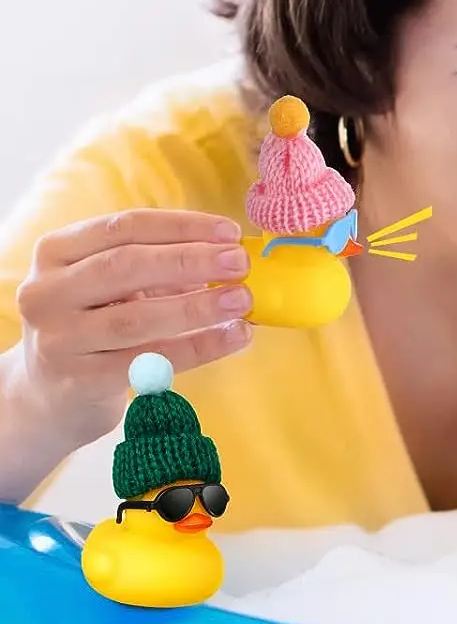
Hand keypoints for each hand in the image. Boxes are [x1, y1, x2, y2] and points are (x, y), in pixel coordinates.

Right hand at [13, 209, 252, 447]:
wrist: (49, 396)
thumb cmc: (94, 329)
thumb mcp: (111, 289)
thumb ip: (157, 270)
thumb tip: (228, 258)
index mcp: (56, 252)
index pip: (123, 227)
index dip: (181, 226)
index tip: (230, 232)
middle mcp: (47, 291)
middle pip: (125, 265)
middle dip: (190, 261)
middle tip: (240, 263)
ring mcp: (59, 338)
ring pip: (136, 317)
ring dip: (197, 307)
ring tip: (242, 300)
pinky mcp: (79, 380)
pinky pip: (148, 361)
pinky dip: (197, 347)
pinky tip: (233, 338)